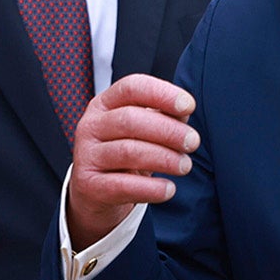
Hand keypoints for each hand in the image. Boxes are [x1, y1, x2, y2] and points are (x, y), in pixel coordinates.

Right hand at [66, 73, 198, 249]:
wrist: (94, 192)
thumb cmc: (125, 152)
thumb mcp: (140, 130)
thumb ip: (163, 115)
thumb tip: (184, 111)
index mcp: (104, 104)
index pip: (132, 87)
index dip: (162, 93)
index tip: (189, 105)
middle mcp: (91, 126)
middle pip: (130, 119)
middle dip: (168, 130)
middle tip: (192, 142)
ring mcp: (87, 156)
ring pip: (129, 151)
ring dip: (164, 158)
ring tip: (185, 166)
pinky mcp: (90, 186)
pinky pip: (124, 186)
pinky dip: (151, 188)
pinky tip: (169, 189)